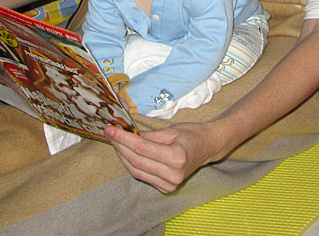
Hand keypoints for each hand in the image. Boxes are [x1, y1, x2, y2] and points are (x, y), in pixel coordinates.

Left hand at [105, 121, 219, 192]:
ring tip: (115, 142)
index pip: (142, 148)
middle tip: (110, 133)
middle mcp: (173, 175)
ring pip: (137, 171)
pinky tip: (126, 153)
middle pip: (137, 161)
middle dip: (120, 146)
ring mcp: (170, 184)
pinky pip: (143, 176)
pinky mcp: (166, 188)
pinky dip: (132, 164)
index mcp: (177, 157)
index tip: (111, 130)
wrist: (208, 147)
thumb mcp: (171, 130)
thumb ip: (148, 135)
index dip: (124, 139)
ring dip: (123, 156)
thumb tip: (126, 133)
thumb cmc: (192, 134)